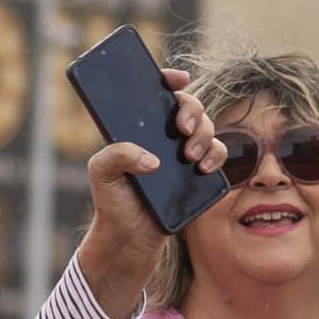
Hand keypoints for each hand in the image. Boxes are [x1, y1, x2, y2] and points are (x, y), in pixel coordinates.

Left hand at [72, 63, 225, 301]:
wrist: (130, 239)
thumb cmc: (113, 202)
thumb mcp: (101, 174)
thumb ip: (116, 156)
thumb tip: (152, 159)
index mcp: (137, 129)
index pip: (155, 94)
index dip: (168, 79)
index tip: (177, 79)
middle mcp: (162, 136)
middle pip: (187, 105)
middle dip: (191, 108)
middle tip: (181, 128)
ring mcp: (181, 153)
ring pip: (206, 126)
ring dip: (204, 134)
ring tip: (188, 156)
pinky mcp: (197, 172)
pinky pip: (217, 153)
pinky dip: (216, 155)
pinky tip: (202, 168)